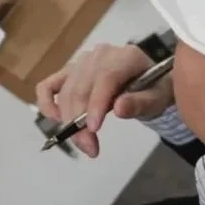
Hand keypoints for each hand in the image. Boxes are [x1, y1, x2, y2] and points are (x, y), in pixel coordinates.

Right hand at [34, 44, 169, 157]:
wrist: (149, 82)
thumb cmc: (155, 90)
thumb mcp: (157, 98)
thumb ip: (140, 103)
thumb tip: (119, 109)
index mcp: (125, 56)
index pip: (105, 77)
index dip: (96, 104)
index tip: (93, 130)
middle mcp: (100, 55)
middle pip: (82, 87)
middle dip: (81, 122)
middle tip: (90, 149)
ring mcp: (82, 61)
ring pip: (66, 91)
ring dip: (68, 121)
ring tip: (84, 144)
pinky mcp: (69, 71)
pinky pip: (48, 85)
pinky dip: (47, 102)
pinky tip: (55, 119)